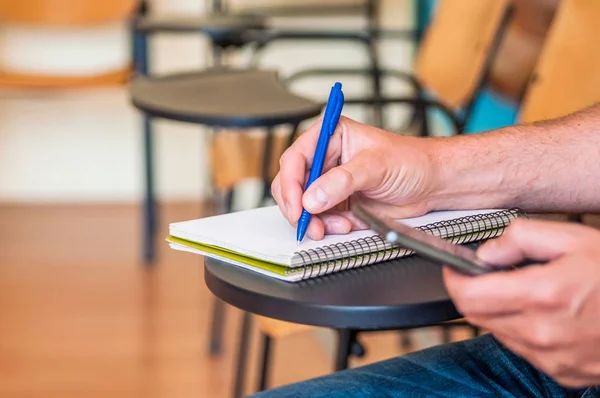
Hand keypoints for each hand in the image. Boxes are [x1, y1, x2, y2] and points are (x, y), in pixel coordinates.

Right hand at [271, 116, 436, 239]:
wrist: (430, 184)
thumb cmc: (410, 161)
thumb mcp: (375, 166)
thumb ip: (342, 181)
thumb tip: (313, 198)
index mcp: (330, 137)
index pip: (296, 159)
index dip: (291, 184)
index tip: (298, 205)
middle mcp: (325, 159)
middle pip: (291, 184)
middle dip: (298, 207)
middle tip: (309, 223)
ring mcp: (329, 182)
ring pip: (302, 205)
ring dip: (315, 220)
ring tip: (339, 225)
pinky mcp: (336, 203)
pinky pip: (318, 218)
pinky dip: (327, 226)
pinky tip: (347, 224)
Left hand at [443, 218, 599, 387]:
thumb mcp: (574, 238)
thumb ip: (522, 238)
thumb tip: (488, 252)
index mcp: (543, 296)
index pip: (469, 295)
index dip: (454, 279)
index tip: (454, 268)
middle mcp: (543, 333)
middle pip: (477, 316)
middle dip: (474, 293)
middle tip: (487, 275)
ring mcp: (552, 358)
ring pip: (497, 333)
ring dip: (498, 311)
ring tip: (526, 292)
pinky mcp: (562, 372)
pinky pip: (522, 349)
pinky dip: (520, 330)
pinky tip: (543, 314)